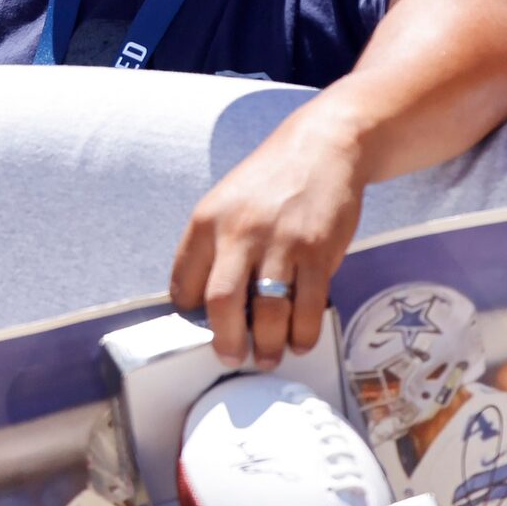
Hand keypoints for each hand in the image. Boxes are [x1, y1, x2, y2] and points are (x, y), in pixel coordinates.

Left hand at [170, 102, 364, 367]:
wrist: (322, 148)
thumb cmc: (270, 182)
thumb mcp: (225, 204)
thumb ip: (213, 247)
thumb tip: (205, 301)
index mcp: (206, 221)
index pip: (184, 282)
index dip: (190, 315)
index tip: (202, 330)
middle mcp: (239, 232)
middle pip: (222, 303)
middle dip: (227, 342)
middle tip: (232, 358)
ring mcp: (281, 242)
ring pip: (268, 312)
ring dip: (268, 345)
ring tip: (268, 356)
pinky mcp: (317, 251)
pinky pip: (308, 307)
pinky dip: (303, 333)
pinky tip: (299, 340)